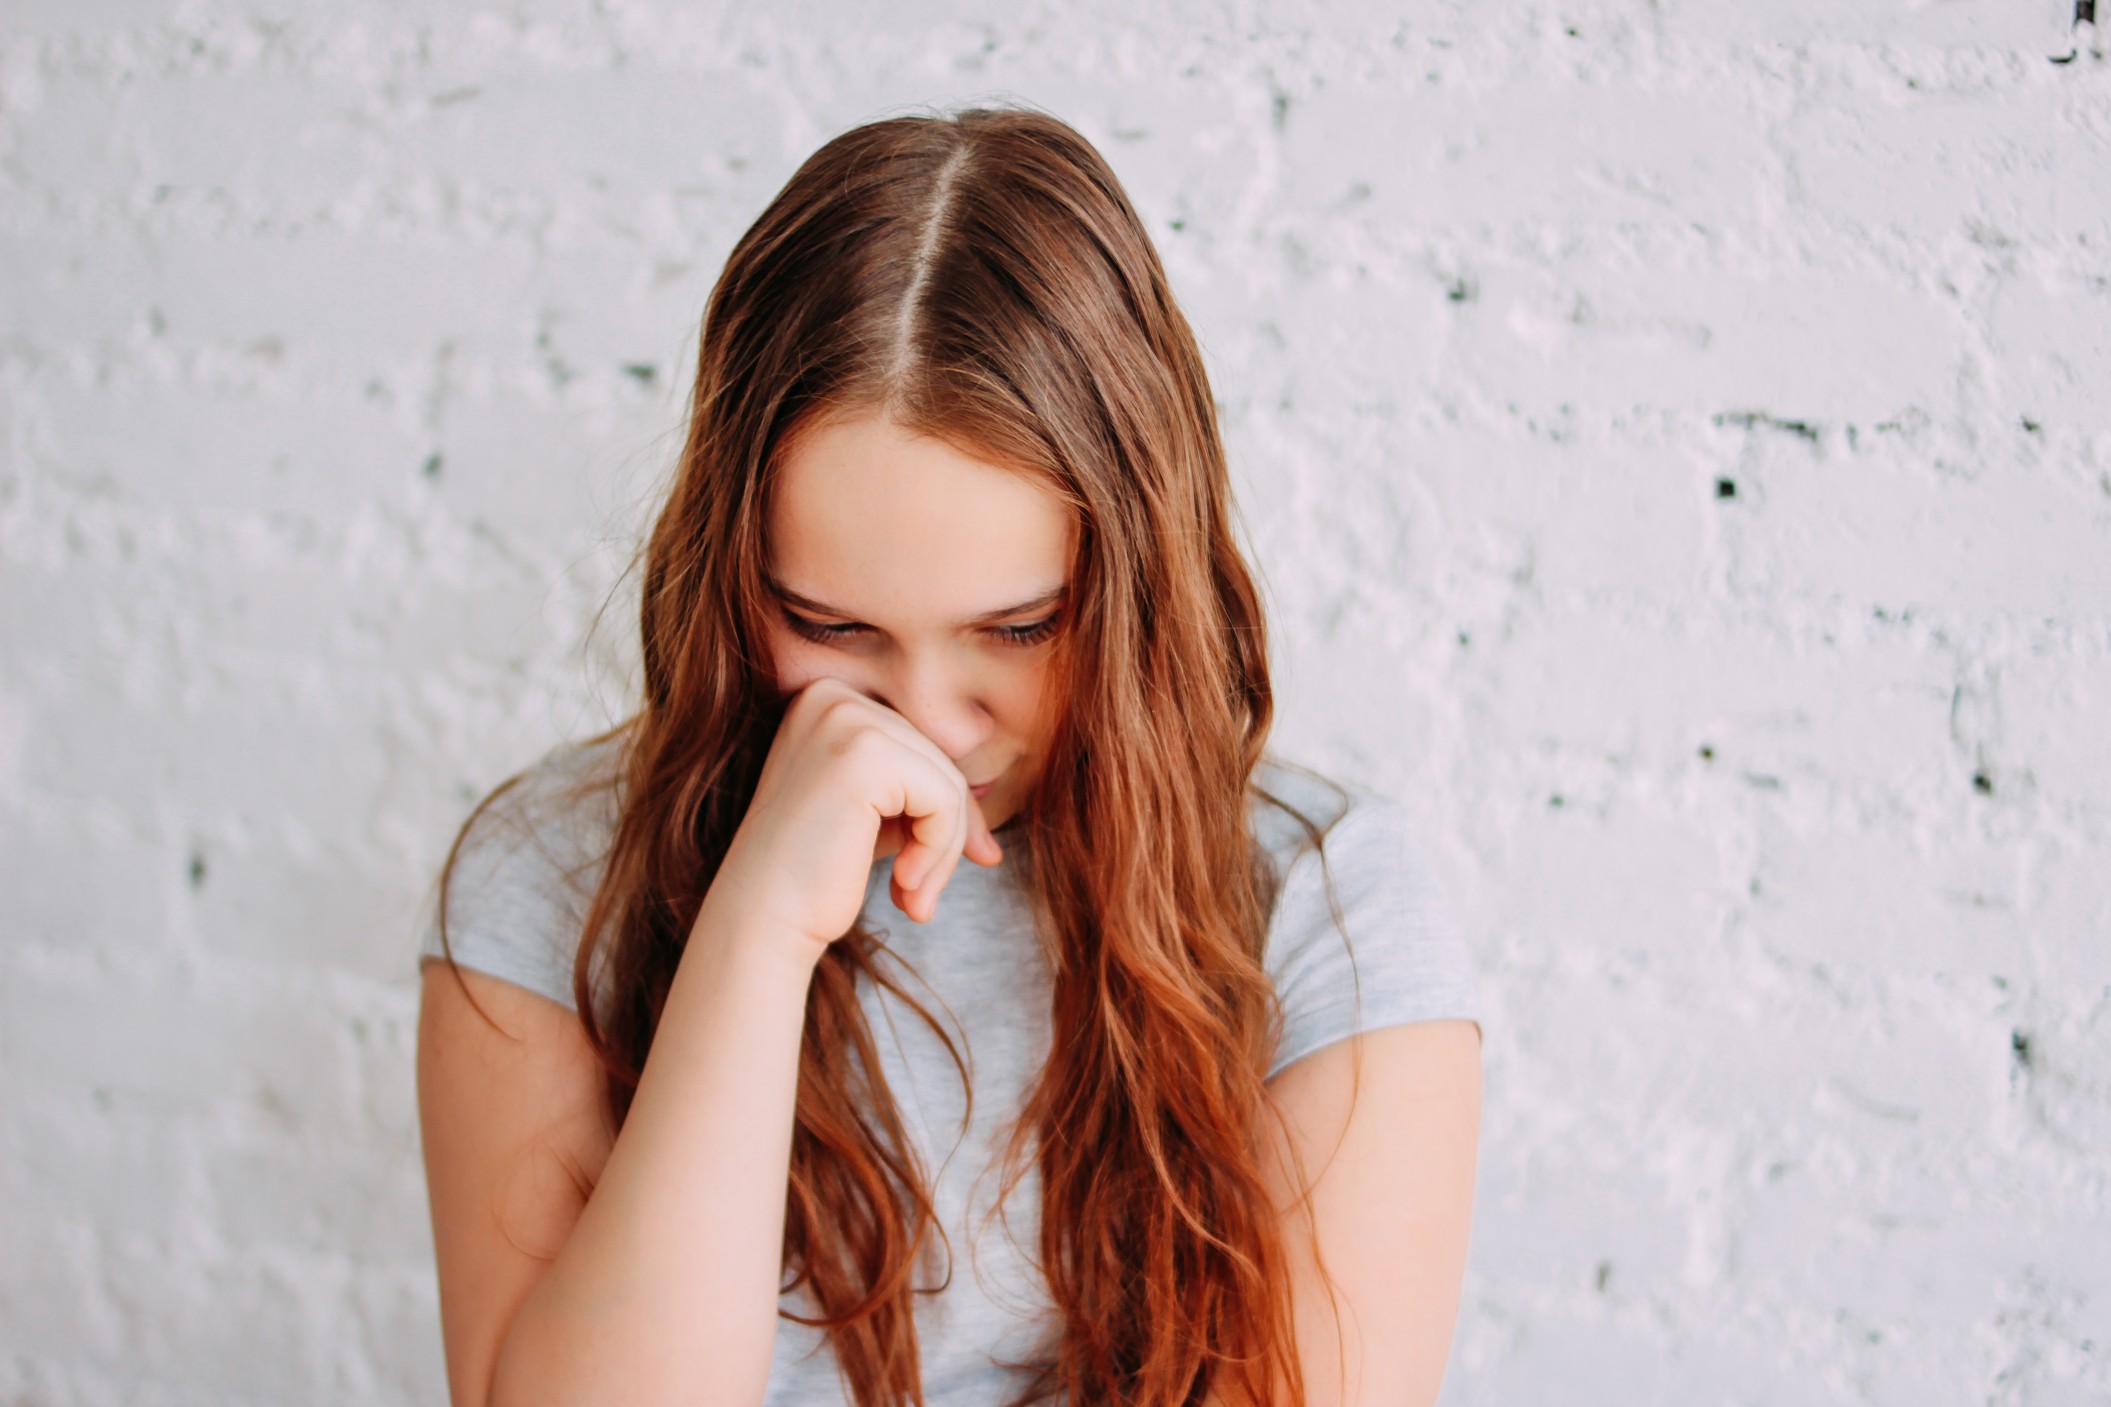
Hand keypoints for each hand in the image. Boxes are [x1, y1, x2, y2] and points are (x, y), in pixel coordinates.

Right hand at [701, 677, 1003, 965]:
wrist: (762, 920)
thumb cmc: (815, 875)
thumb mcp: (880, 817)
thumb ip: (926, 792)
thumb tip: (992, 816)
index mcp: (826, 699)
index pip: (919, 746)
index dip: (945, 811)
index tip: (949, 866)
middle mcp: (831, 696)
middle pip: (938, 759)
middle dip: (945, 835)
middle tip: (919, 896)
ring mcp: (845, 718)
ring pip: (948, 782)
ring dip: (941, 851)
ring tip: (913, 898)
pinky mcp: (865, 754)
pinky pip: (945, 800)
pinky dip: (937, 851)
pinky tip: (903, 887)